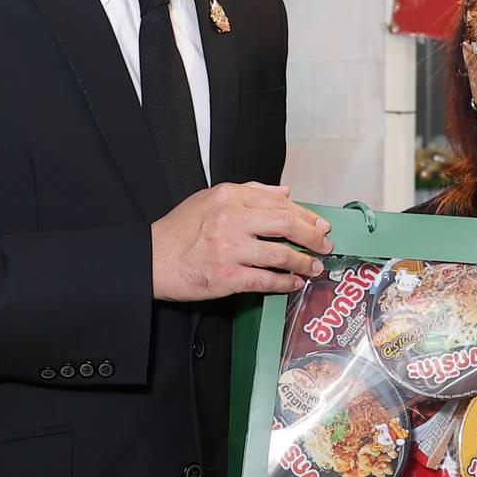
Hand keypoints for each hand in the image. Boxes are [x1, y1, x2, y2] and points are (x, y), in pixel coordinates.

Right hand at [150, 183, 332, 303]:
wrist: (151, 259)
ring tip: (314, 267)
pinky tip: (294, 283)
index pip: (279, 203)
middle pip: (286, 225)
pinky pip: (266, 280)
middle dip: (312, 236)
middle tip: (325, 244)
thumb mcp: (210, 199)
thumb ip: (250, 192)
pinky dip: (285, 283)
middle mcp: (232, 219)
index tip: (320, 224)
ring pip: (281, 254)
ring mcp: (230, 249)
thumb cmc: (179, 231)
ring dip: (303, 262)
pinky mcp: (227, 276)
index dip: (306, 215)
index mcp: (230, 196)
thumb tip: (285, 193)